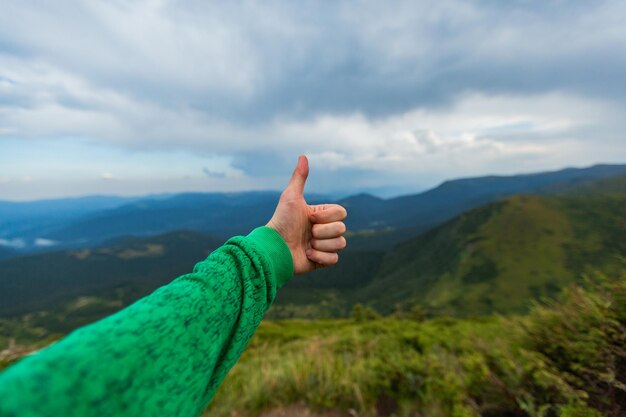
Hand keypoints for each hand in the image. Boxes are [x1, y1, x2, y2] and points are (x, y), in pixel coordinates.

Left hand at [266, 155, 346, 274]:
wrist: (273, 248)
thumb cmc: (281, 221)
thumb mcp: (291, 197)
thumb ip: (299, 178)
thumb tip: (303, 155)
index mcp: (321, 215)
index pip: (341, 213)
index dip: (327, 216)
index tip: (310, 218)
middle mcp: (325, 230)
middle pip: (342, 229)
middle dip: (322, 232)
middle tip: (307, 233)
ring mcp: (324, 246)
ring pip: (341, 244)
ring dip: (321, 245)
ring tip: (306, 245)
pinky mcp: (322, 261)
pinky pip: (334, 259)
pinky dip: (320, 257)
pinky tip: (307, 255)